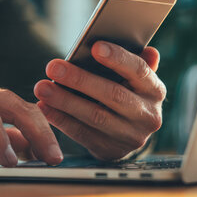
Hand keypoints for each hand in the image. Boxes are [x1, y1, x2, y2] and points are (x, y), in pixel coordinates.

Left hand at [33, 41, 165, 160]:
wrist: (128, 135)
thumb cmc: (126, 94)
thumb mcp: (135, 80)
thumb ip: (136, 63)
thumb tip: (148, 50)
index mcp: (154, 91)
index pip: (139, 71)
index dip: (118, 58)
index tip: (95, 46)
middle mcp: (147, 115)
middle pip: (112, 94)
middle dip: (79, 80)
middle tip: (53, 67)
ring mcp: (130, 136)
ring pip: (94, 116)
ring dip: (64, 101)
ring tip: (42, 88)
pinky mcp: (110, 150)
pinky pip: (82, 134)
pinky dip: (60, 119)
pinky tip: (44, 107)